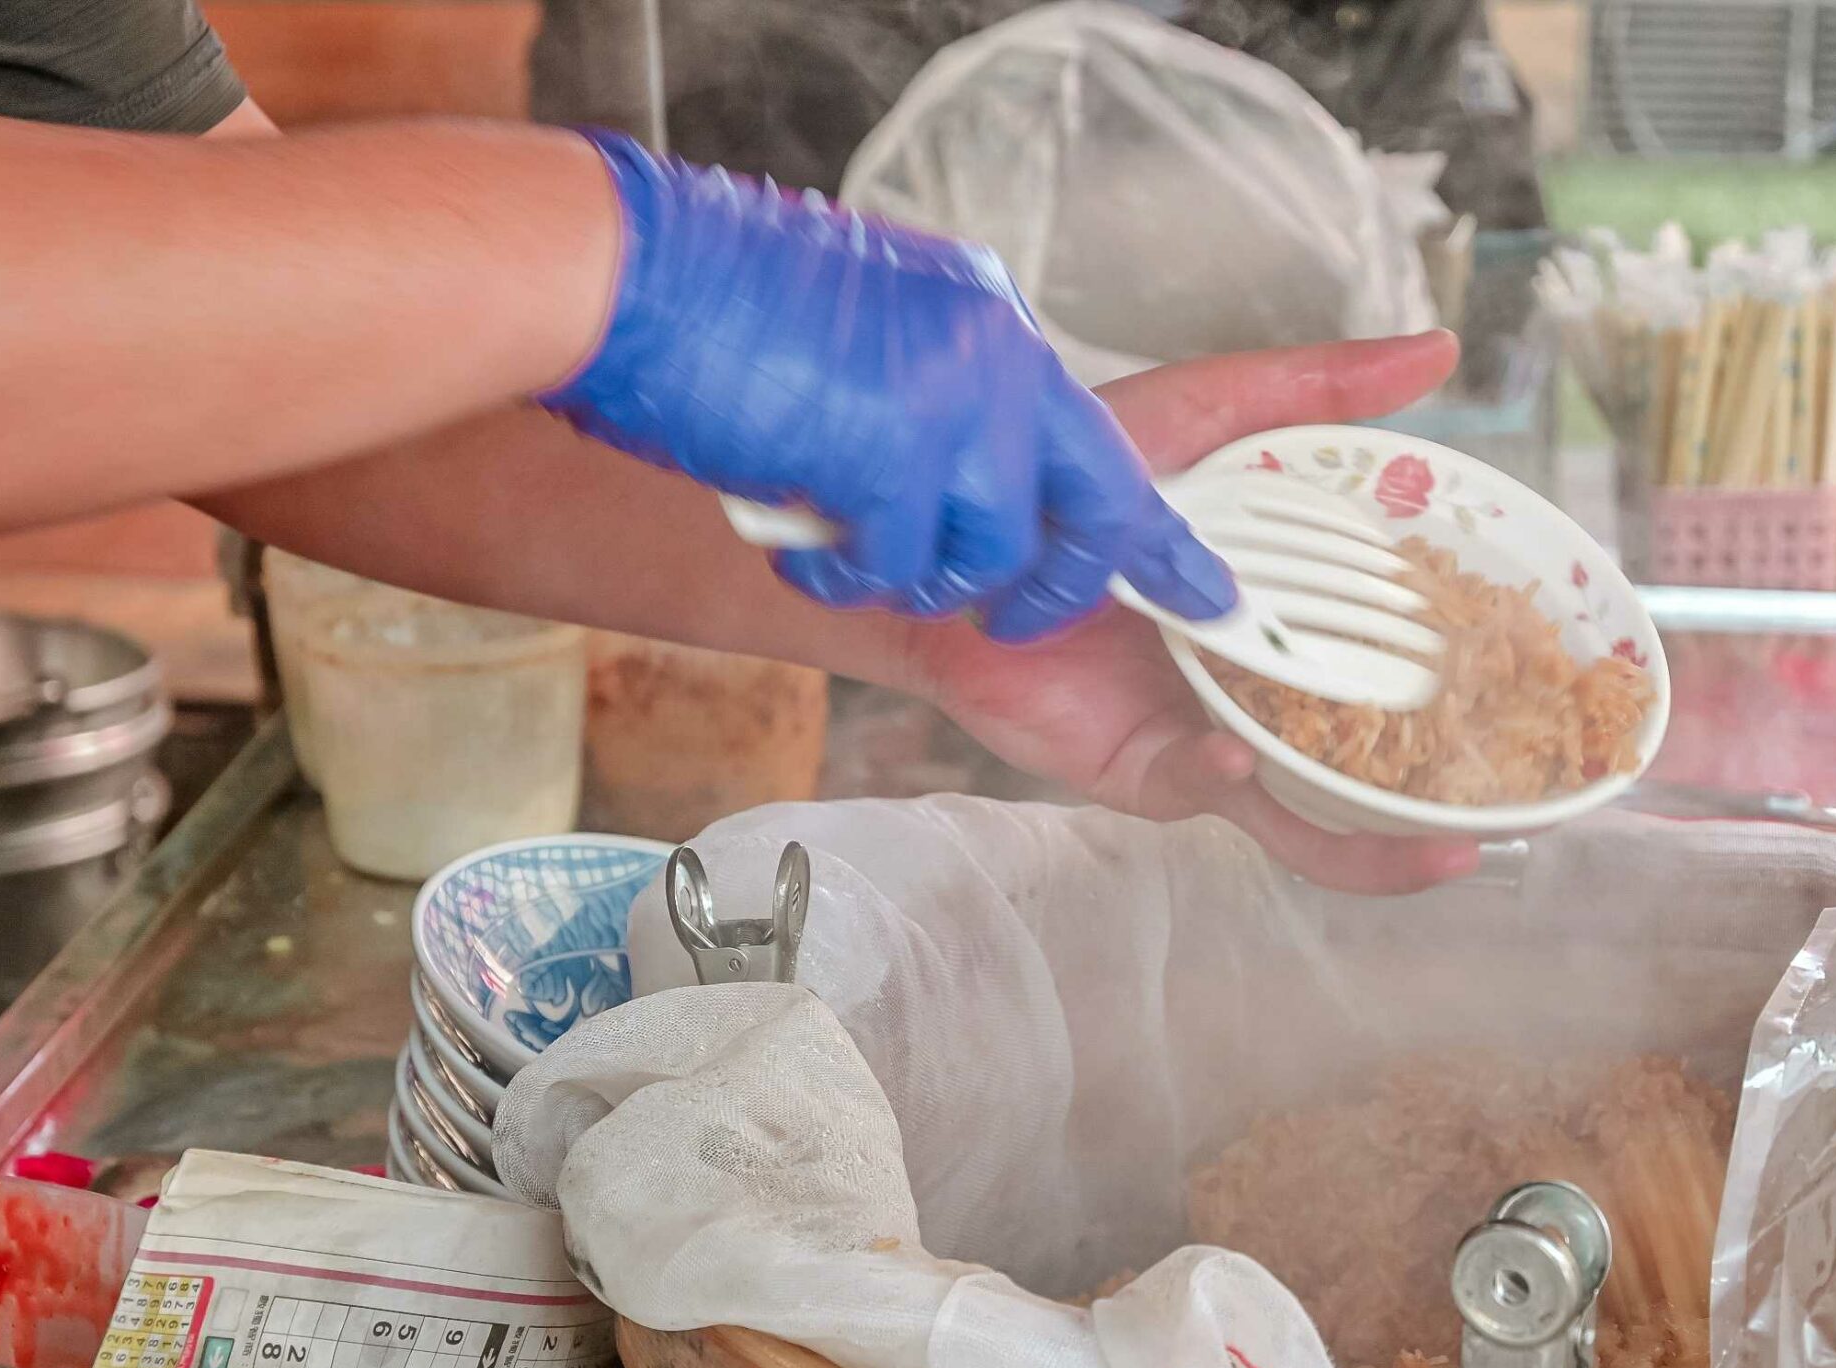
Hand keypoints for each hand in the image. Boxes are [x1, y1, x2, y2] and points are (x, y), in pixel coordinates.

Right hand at [540, 132, 1232, 639]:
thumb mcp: (862, 340)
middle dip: (1057, 585)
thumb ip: (928, 396)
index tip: (1207, 590)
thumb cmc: (717, 316)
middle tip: (1007, 621)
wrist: (629, 277)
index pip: (1105, 442)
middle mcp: (995, 349)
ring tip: (843, 548)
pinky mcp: (896, 447)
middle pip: (1095, 503)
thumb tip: (950, 472)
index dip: (1157, 533)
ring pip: (988, 550)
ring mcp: (952, 396)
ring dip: (914, 578)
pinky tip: (799, 546)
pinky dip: (844, 578)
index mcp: (987, 320)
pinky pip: (900, 565)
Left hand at [906, 332, 1484, 895]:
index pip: (1414, 663)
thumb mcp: (1212, 413)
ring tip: (1450, 839)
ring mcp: (1214, 741)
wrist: (958, 535)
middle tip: (1525, 797)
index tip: (1553, 680)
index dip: (1482, 679)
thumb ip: (1318, 391)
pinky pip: (1203, 795)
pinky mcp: (1144, 772)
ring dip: (1383, 840)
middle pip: (1385, 766)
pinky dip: (1229, 781)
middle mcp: (1274, 694)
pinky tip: (1244, 756)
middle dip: (1456, 796)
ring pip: (1314, 820)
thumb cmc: (1076, 475)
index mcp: (1308, 621)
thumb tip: (1439, 351)